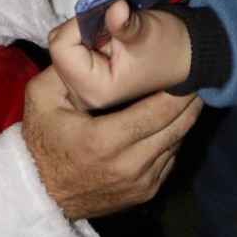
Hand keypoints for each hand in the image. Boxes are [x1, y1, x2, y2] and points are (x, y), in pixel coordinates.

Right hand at [21, 65, 200, 219]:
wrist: (40, 194)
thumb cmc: (40, 141)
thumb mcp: (41, 98)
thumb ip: (65, 69)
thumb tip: (92, 42)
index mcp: (104, 140)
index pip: (156, 113)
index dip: (176, 92)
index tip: (185, 72)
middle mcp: (128, 166)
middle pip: (175, 129)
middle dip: (189, 103)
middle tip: (196, 80)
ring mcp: (139, 183)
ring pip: (176, 145)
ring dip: (185, 121)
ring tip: (189, 97)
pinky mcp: (144, 194)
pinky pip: (169, 160)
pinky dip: (173, 140)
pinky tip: (171, 122)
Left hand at [49, 0, 192, 110]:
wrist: (184, 57)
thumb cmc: (168, 47)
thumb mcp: (147, 32)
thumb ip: (125, 24)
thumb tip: (116, 7)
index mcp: (94, 90)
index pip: (61, 48)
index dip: (78, 24)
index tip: (105, 17)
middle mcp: (82, 95)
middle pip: (59, 48)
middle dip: (80, 30)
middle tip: (111, 28)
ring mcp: (80, 89)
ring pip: (62, 47)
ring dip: (83, 33)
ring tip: (112, 36)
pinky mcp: (82, 81)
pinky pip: (69, 50)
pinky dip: (85, 39)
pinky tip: (108, 42)